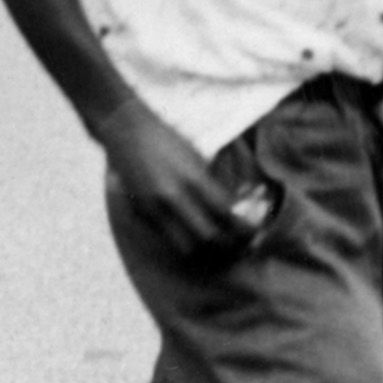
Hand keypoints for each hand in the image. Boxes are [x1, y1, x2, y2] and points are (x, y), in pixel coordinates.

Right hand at [97, 106, 256, 266]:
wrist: (127, 132)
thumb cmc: (167, 140)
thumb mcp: (196, 158)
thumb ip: (211, 186)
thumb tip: (232, 210)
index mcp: (192, 179)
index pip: (225, 213)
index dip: (243, 228)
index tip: (255, 232)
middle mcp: (173, 198)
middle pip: (208, 237)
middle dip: (227, 245)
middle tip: (239, 246)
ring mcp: (154, 209)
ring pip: (185, 246)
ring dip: (204, 250)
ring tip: (216, 247)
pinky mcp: (141, 215)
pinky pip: (167, 239)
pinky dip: (183, 241)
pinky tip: (192, 237)